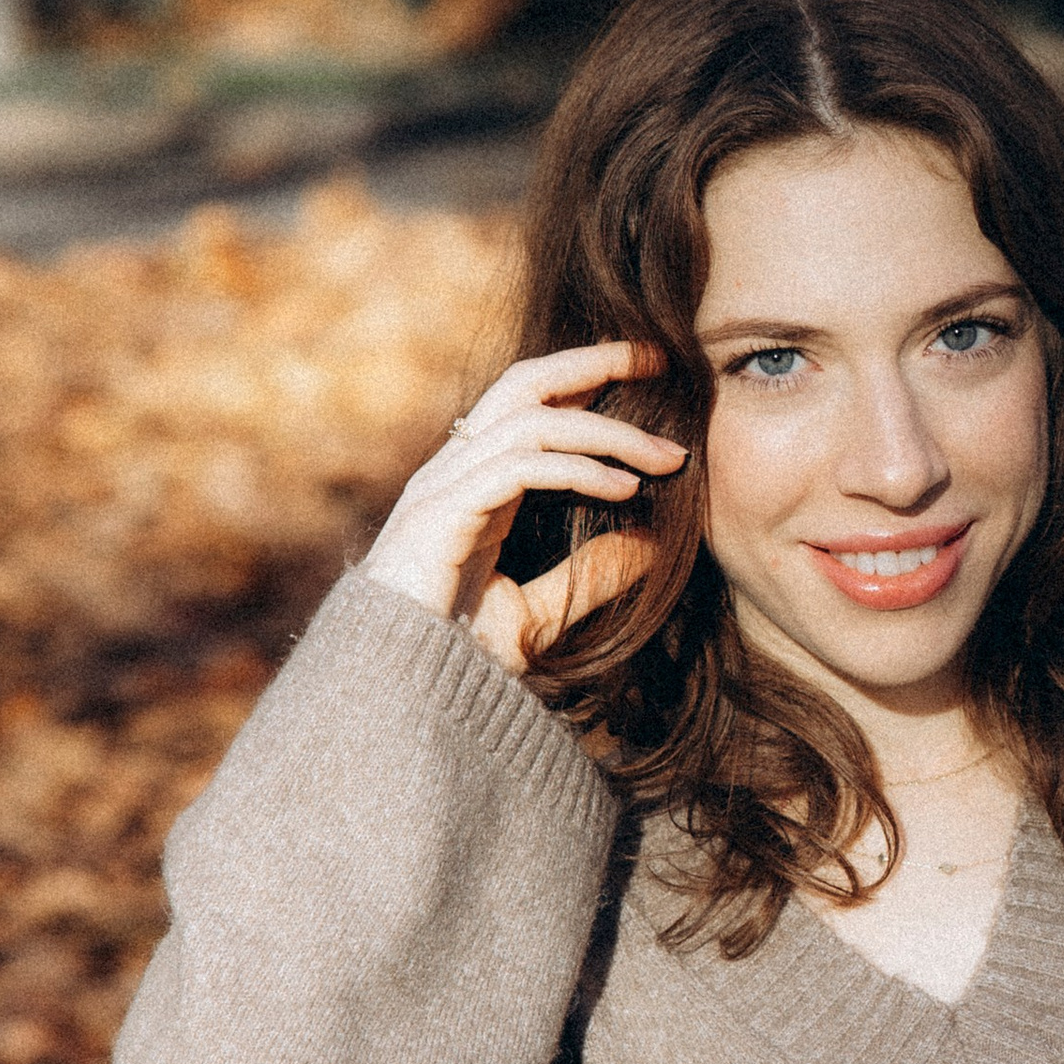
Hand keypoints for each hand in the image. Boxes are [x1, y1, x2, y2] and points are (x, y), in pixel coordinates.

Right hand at [361, 341, 687, 677]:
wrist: (395, 701)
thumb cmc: (455, 662)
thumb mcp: (540, 616)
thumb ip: (590, 578)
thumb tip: (653, 546)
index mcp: (474, 485)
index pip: (533, 405)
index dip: (589, 379)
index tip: (655, 374)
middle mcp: (455, 474)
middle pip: (526, 383)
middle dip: (594, 362)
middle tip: (662, 362)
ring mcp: (442, 490)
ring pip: (531, 421)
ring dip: (608, 432)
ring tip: (668, 458)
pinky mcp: (439, 515)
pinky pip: (518, 468)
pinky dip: (578, 471)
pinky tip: (625, 489)